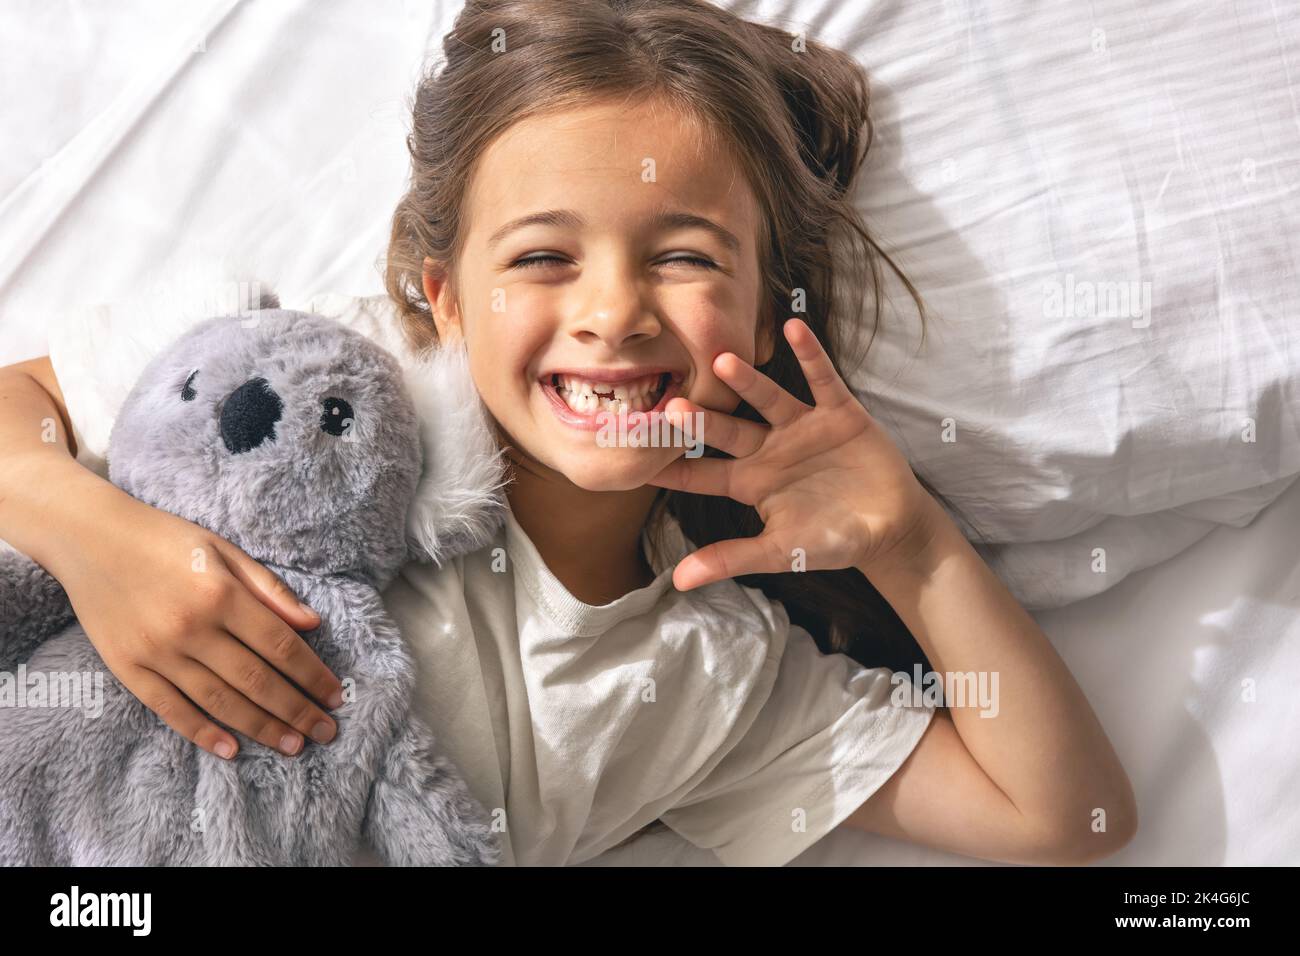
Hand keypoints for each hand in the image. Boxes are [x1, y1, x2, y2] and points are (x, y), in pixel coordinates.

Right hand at [53, 482, 345, 759]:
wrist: (90, 539)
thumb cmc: (166, 539)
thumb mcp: (224, 550)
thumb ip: (269, 589)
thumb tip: (313, 624)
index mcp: (220, 594)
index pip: (280, 646)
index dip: (311, 675)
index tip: (335, 696)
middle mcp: (191, 627)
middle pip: (255, 680)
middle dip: (296, 710)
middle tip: (326, 733)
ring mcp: (157, 651)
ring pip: (219, 701)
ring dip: (260, 728)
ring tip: (293, 745)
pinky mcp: (127, 667)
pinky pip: (170, 709)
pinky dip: (202, 732)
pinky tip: (231, 750)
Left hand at [646, 318, 945, 590]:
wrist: (887, 528)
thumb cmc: (830, 541)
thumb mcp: (779, 552)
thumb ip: (731, 558)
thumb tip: (679, 581)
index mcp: (748, 481)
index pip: (699, 472)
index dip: (669, 465)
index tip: (634, 453)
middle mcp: (767, 448)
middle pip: (727, 430)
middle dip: (702, 420)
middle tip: (672, 406)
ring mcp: (800, 427)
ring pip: (767, 399)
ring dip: (747, 381)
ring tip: (723, 361)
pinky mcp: (837, 412)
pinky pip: (821, 379)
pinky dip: (810, 354)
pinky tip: (795, 327)